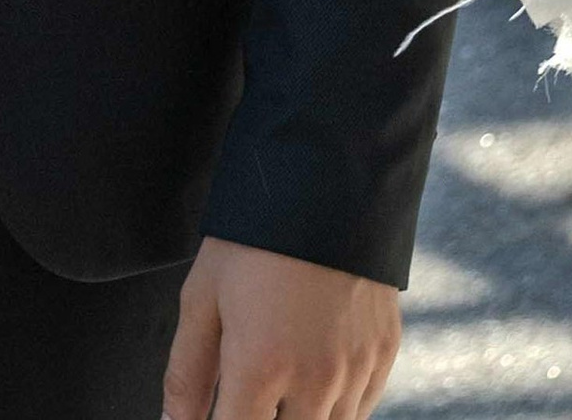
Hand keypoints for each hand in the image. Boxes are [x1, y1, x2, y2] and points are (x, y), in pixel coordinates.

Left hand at [161, 237, 400, 419]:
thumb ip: (186, 373)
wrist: (327, 176)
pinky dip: (335, 408)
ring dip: (299, 418)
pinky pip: (360, 410)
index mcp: (261, 366)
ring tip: (280, 383)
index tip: (218, 412)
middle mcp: (315, 378)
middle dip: (262, 418)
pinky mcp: (385, 352)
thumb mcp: (203, 294)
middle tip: (250, 392)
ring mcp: (355, 368)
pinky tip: (314, 378)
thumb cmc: (255, 234)